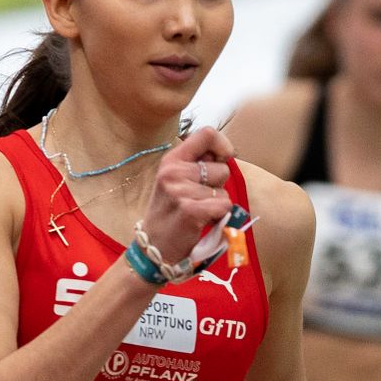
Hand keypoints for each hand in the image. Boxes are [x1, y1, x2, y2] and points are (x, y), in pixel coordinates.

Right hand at [138, 126, 239, 263]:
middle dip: (218, 186)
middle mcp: (173, 171)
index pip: (206, 134)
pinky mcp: (190, 211)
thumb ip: (197, 164)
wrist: (154, 246)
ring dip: (217, 204)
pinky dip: (218, 216)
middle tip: (198, 199)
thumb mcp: (175, 180)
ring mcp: (180, 191)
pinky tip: (201, 221)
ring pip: (223, 191)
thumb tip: (226, 153)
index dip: (223, 144)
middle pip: (222, 168)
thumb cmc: (170, 212)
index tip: (224, 158)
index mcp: (171, 160)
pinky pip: (224, 206)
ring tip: (197, 212)